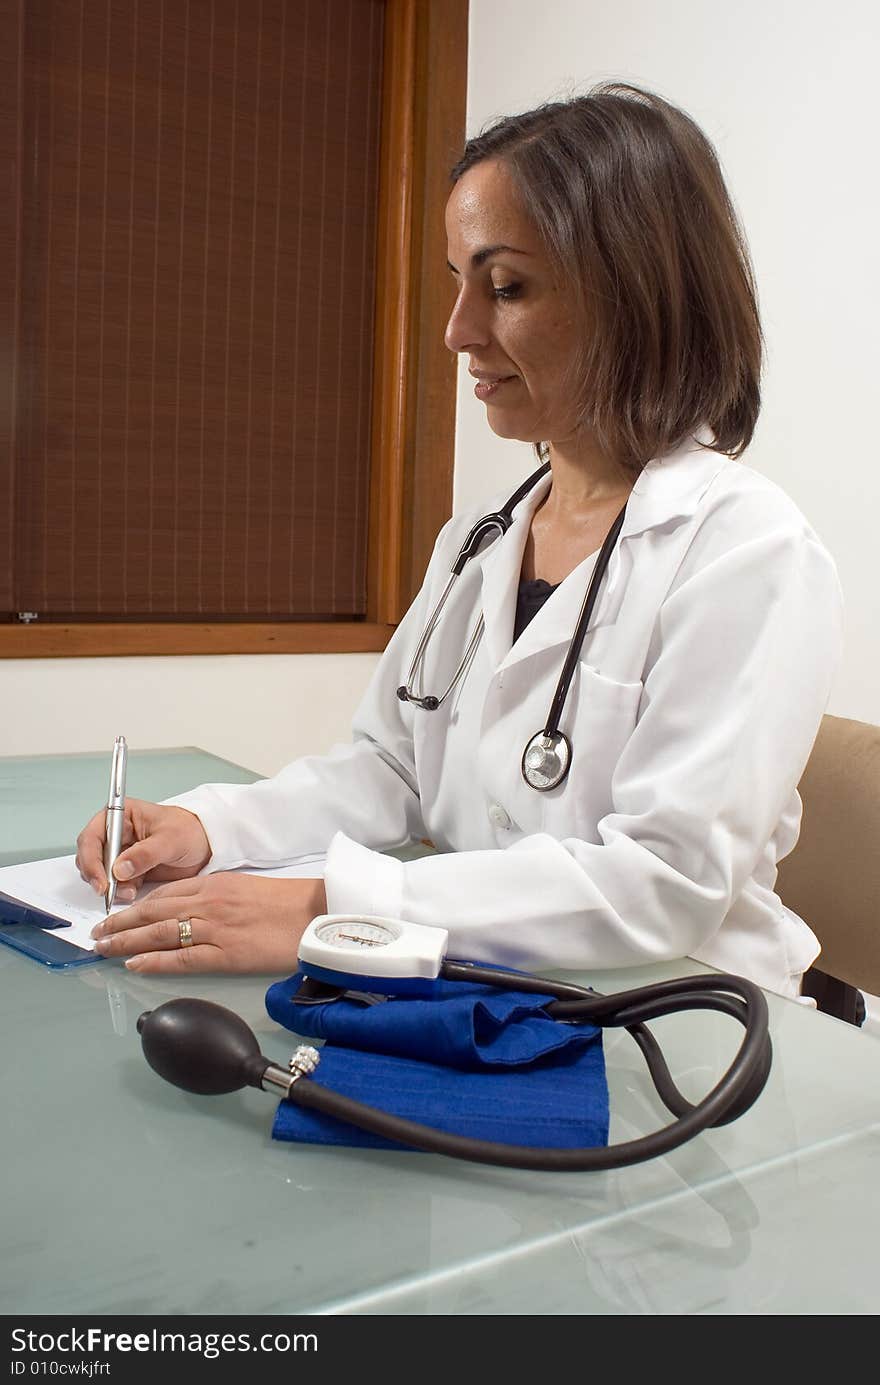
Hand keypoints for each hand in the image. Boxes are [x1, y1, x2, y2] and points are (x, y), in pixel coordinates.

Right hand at [76, 799, 211, 902]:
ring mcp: (120, 853)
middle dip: (97, 876)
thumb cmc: (190, 831)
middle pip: (90, 857)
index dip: (91, 860)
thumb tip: (119, 869)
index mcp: (121, 815)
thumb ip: (145, 854)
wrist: (207, 846)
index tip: (101, 880)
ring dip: (109, 886)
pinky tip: (133, 893)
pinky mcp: (128, 870)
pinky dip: (119, 891)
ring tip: (129, 892)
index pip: (92, 837)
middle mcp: (116, 833)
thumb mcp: (171, 840)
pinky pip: (114, 884)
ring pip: (99, 873)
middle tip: (109, 893)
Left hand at [89, 873, 326, 974]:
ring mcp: (214, 928)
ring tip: (105, 949)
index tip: (118, 915)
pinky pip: (181, 958)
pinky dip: (154, 961)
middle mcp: (209, 902)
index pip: (164, 894)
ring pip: (159, 933)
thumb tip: (195, 909)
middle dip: (121, 923)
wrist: (316, 915)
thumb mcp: (247, 889)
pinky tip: (135, 964)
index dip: (136, 906)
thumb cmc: (288, 904)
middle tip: (99, 934)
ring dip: (127, 941)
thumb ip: (218, 896)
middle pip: (153, 912)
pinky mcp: (225, 954)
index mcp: (215, 884)